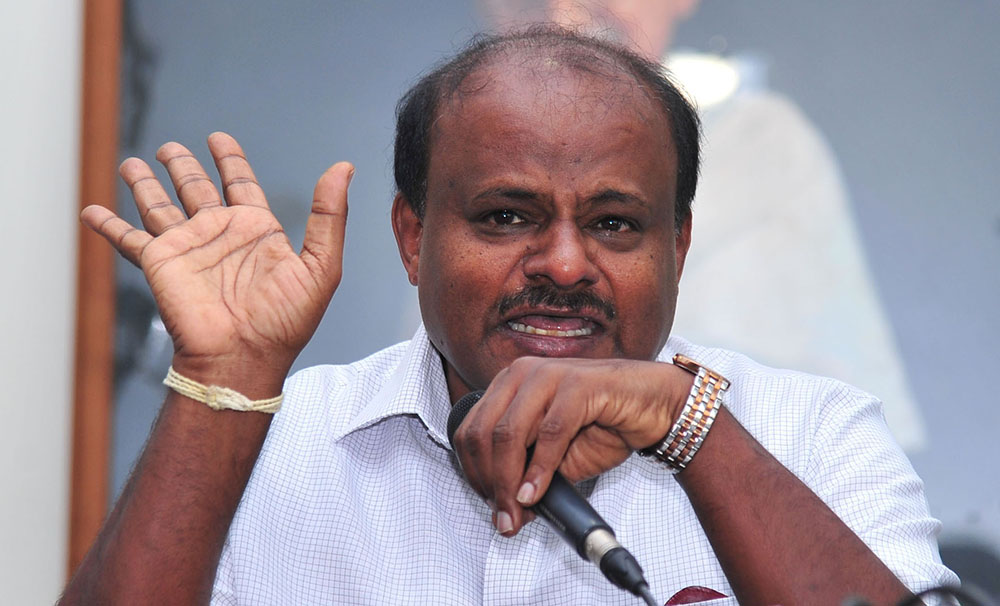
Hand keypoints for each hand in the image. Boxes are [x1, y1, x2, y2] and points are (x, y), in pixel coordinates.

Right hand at [81, 132, 352, 396]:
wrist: (243, 357)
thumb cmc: (285, 322)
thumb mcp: (320, 265)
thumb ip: (329, 215)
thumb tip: (344, 167)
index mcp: (257, 232)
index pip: (241, 184)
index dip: (230, 160)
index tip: (219, 138)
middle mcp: (220, 235)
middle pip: (196, 189)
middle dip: (183, 167)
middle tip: (171, 147)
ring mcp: (188, 248)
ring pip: (160, 206)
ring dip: (145, 185)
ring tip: (133, 164)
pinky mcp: (160, 264)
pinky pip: (128, 239)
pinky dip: (108, 225)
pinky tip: (92, 211)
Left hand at [450, 356, 693, 534]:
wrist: (655, 406)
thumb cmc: (606, 424)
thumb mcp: (556, 457)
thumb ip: (528, 475)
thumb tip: (506, 510)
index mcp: (509, 386)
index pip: (470, 430)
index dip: (473, 473)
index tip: (489, 505)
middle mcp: (522, 375)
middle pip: (483, 434)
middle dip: (489, 483)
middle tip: (503, 516)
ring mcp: (549, 375)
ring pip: (508, 433)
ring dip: (508, 481)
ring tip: (519, 512)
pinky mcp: (578, 385)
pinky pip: (549, 432)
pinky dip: (539, 469)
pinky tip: (537, 492)